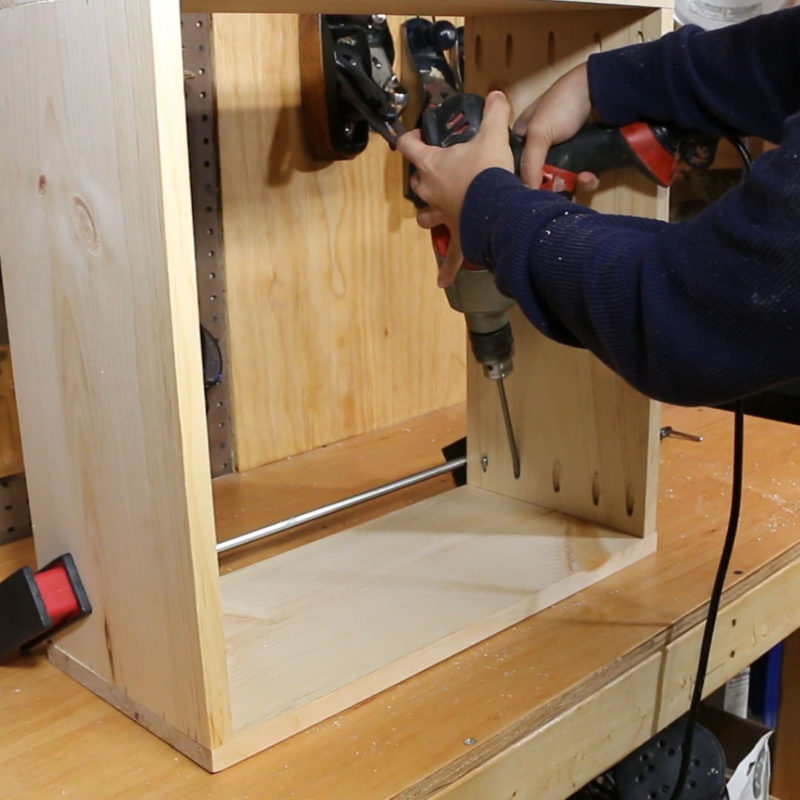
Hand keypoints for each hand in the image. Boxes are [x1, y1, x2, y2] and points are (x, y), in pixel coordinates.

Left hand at [397, 91, 514, 287]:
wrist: (497, 206)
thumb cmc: (487, 171)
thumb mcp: (492, 135)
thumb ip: (494, 114)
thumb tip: (497, 95)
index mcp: (433, 165)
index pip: (408, 148)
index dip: (408, 139)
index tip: (414, 136)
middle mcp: (431, 192)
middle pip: (416, 184)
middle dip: (422, 178)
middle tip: (434, 172)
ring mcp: (442, 216)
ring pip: (426, 217)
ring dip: (429, 214)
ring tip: (436, 213)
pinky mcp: (457, 237)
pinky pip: (450, 258)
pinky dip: (446, 270)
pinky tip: (442, 282)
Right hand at [513, 63, 599, 191]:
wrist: (603, 90)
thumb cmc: (563, 104)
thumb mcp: (539, 133)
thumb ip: (529, 165)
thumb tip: (527, 194)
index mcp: (523, 137)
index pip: (515, 167)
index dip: (521, 183)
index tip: (529, 196)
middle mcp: (541, 147)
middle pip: (539, 179)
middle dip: (551, 189)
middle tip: (558, 194)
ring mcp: (564, 153)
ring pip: (562, 181)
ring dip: (572, 186)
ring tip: (582, 179)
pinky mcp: (583, 157)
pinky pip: (581, 178)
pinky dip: (586, 181)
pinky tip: (590, 176)